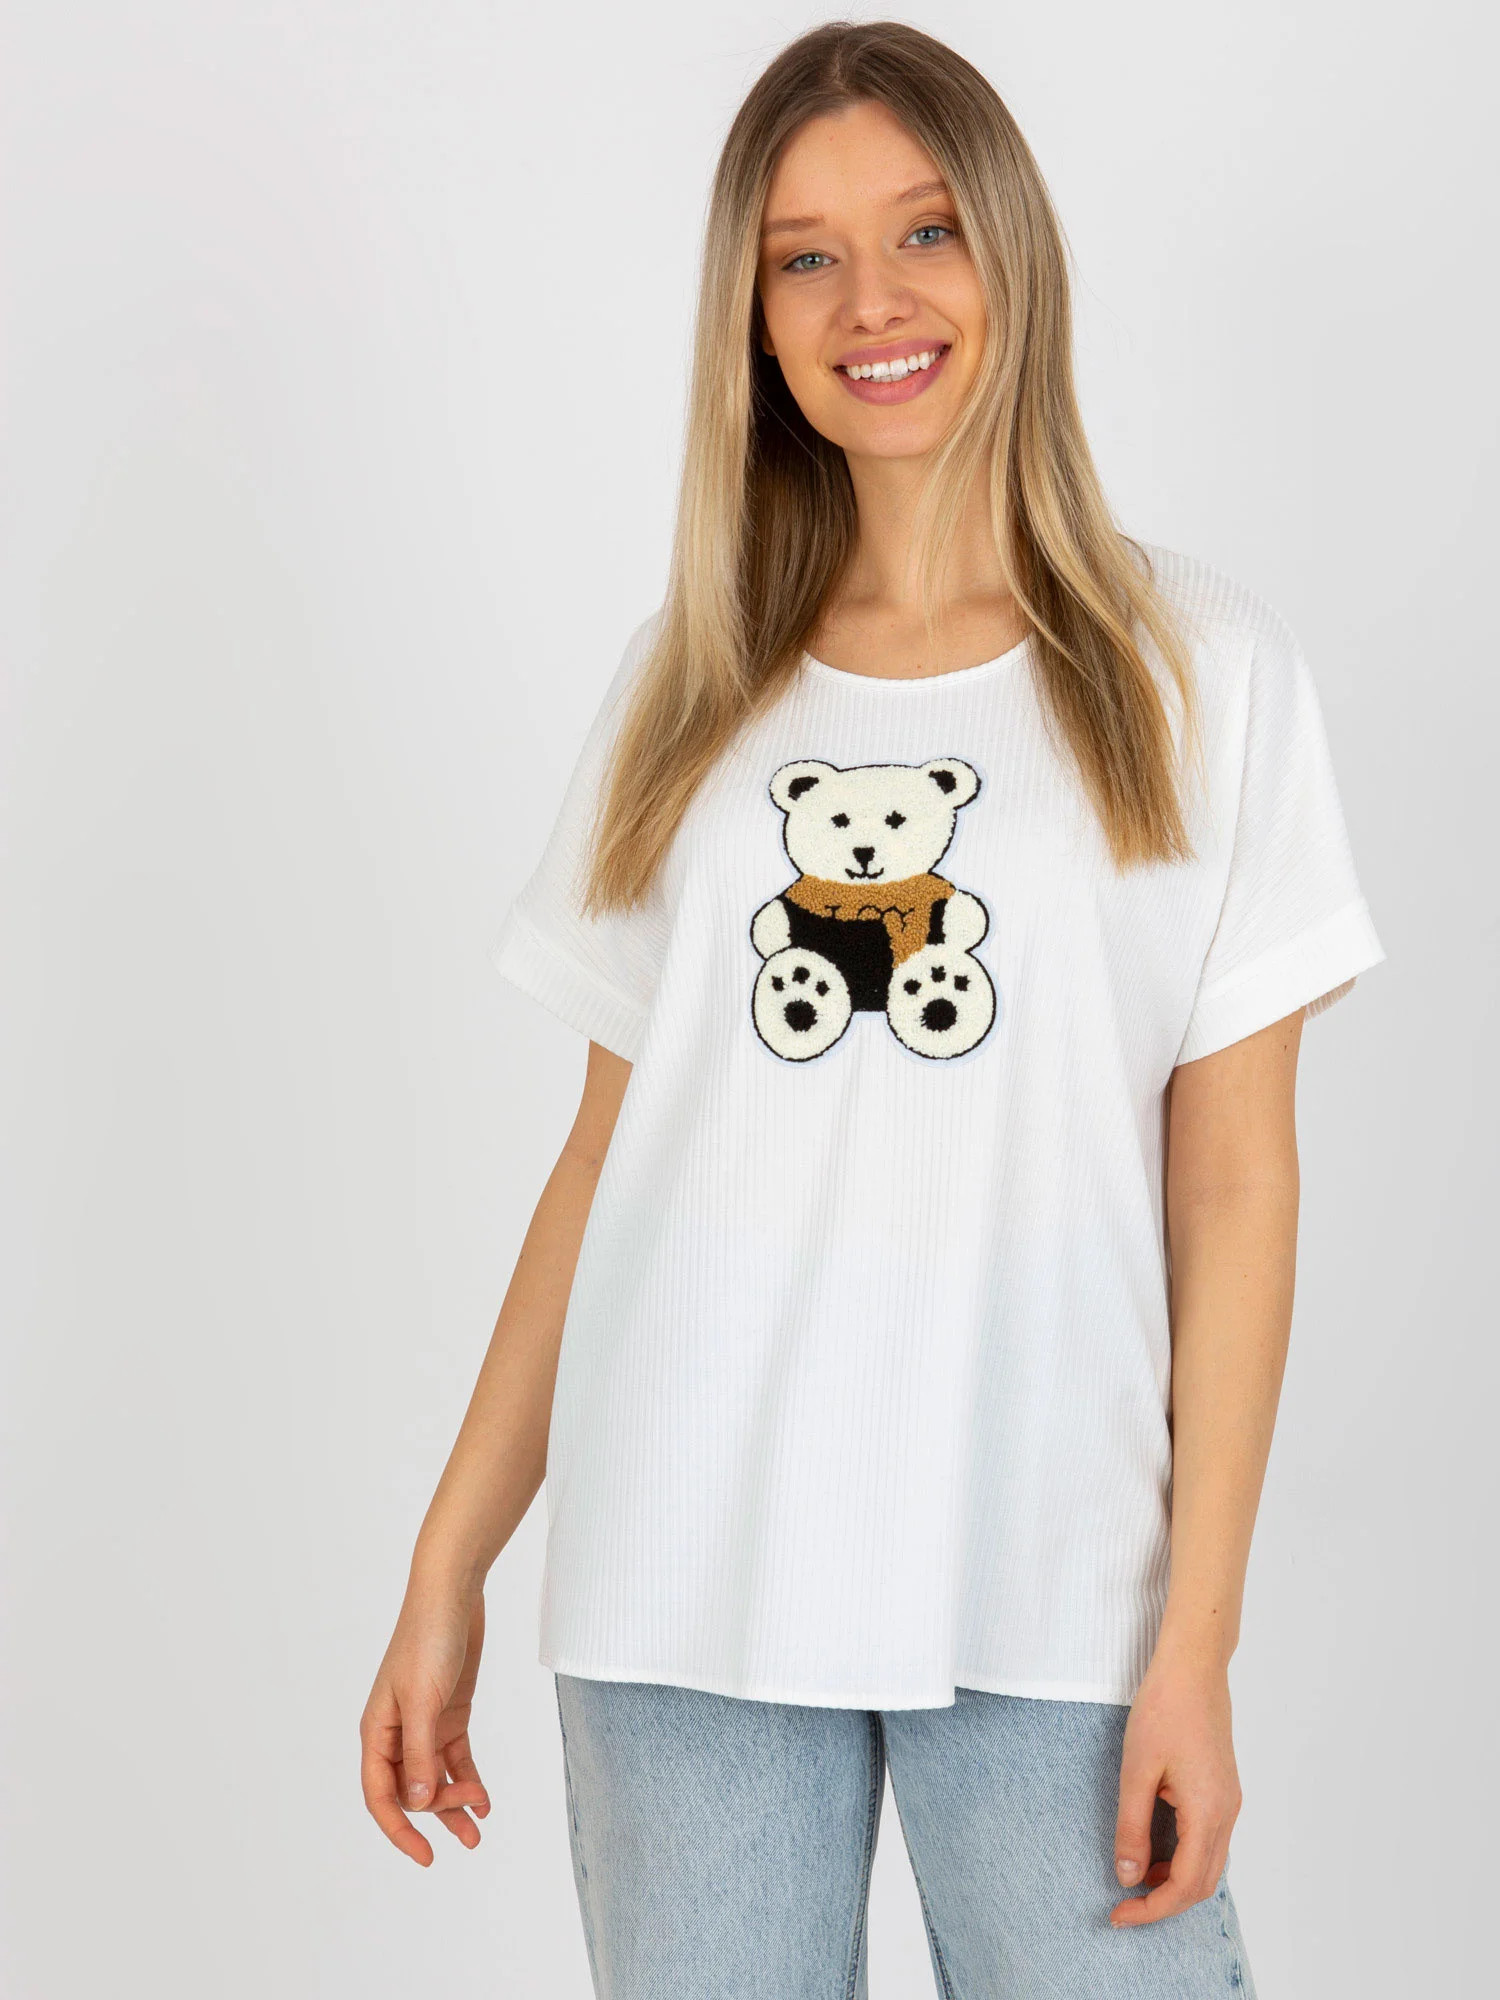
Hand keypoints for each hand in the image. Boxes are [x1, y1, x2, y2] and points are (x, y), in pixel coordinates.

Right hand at [360, 1581, 491, 1865]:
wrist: (453, 1593)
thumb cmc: (428, 1639)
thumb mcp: (424, 1700)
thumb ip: (419, 1752)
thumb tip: (416, 1803)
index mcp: (377, 1730)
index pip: (380, 1794)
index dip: (399, 1830)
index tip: (424, 1857)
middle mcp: (397, 1733)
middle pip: (411, 1790)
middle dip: (439, 1812)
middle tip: (470, 1822)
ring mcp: (424, 1724)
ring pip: (434, 1779)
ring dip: (455, 1804)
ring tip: (479, 1829)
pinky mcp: (449, 1714)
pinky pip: (455, 1758)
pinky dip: (468, 1779)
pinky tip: (484, 1799)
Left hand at [1110, 1649, 1241, 1926]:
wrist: (1194, 1667)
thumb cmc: (1163, 1709)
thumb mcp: (1137, 1771)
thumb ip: (1133, 1828)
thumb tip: (1128, 1877)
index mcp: (1208, 1813)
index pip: (1185, 1885)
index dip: (1152, 1908)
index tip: (1118, 1915)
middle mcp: (1227, 1813)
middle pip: (1203, 1884)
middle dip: (1164, 1902)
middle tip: (1124, 1907)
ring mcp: (1229, 1801)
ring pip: (1210, 1864)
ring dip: (1175, 1881)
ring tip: (1135, 1878)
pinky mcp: (1224, 1789)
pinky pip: (1210, 1841)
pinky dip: (1184, 1857)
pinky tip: (1155, 1849)